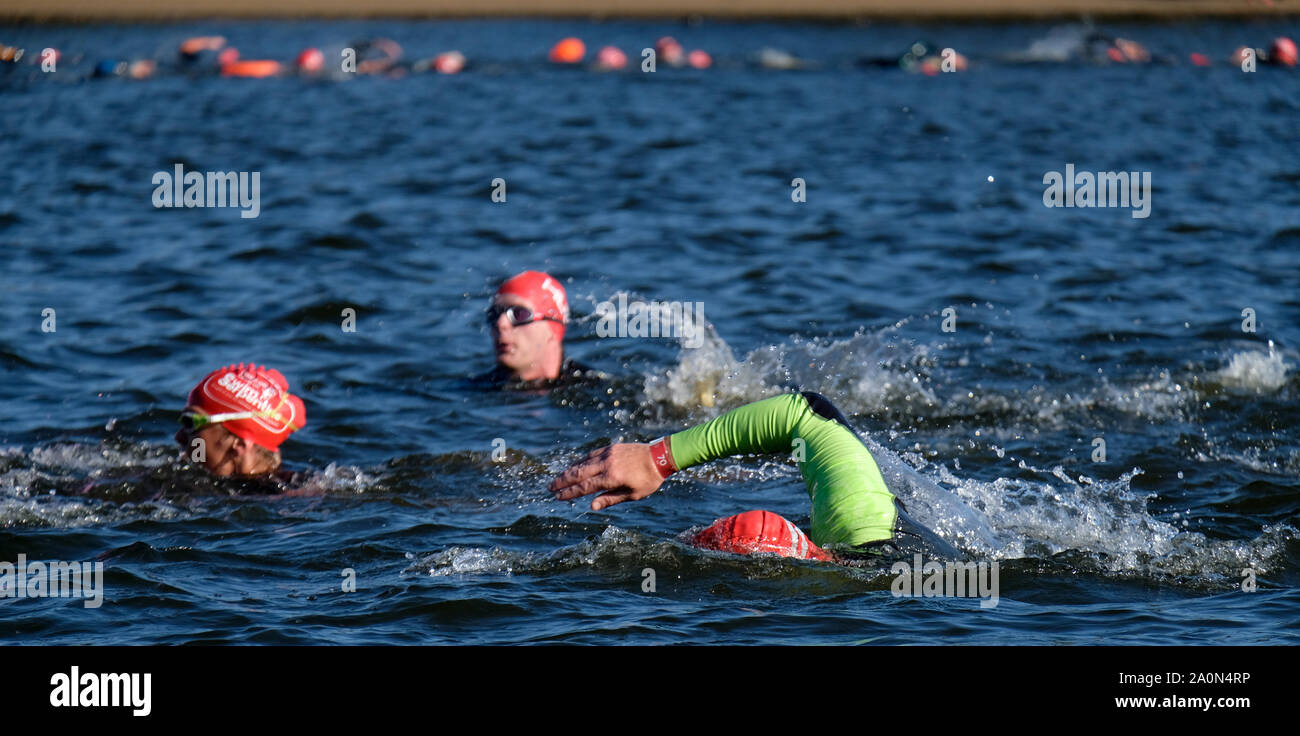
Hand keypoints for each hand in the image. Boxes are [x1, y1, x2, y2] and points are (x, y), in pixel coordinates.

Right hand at [548, 443, 664, 510]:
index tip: (558, 497)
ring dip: (569, 471)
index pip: (584, 487)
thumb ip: (610, 499)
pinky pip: (591, 455)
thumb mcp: (632, 495)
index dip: (569, 493)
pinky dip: (580, 462)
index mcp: (612, 477)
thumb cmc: (649, 480)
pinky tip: (575, 467)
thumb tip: (592, 506)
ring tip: (558, 478)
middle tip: (550, 487)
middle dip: (563, 481)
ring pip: (583, 463)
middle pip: (578, 473)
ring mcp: (608, 453)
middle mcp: (606, 463)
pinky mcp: (610, 448)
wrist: (660, 456)